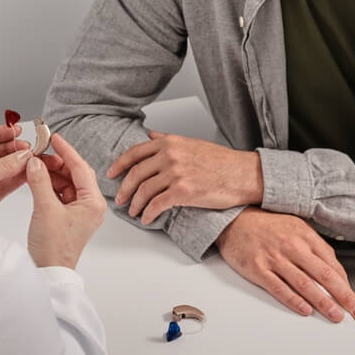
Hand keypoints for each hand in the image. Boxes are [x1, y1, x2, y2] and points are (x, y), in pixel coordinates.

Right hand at [26, 134, 106, 269]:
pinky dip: (49, 185)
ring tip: (34, 166)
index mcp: (93, 202)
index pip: (81, 168)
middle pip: (75, 173)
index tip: (55, 138)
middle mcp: (90, 205)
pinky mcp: (69, 216)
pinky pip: (61, 193)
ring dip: (51, 173)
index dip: (67, 150)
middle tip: (39, 153)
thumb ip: (39, 181)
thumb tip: (34, 162)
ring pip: (67, 182)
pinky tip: (36, 179)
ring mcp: (80, 211)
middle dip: (57, 162)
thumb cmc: (54, 248)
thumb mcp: (45, 209)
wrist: (49, 273)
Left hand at [106, 131, 262, 224]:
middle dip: (125, 189)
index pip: (134, 153)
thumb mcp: (191, 143)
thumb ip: (168, 139)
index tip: (111, 174)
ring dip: (135, 204)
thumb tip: (151, 136)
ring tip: (133, 211)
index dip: (119, 165)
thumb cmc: (221, 161)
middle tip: (120, 198)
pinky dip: (148, 213)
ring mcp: (176, 173)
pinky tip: (146, 218)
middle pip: (136, 174)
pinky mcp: (183, 192)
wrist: (243, 174)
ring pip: (144, 191)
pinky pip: (157, 205)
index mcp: (169, 143)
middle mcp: (170, 156)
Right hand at [216, 207, 354, 322]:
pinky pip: (278, 287)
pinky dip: (293, 300)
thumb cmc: (267, 225)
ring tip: (335, 315)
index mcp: (304, 235)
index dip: (346, 284)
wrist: (234, 219)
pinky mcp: (257, 268)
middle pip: (323, 275)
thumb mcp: (296, 226)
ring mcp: (274, 258)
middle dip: (343, 296)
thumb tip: (334, 270)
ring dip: (322, 302)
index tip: (354, 299)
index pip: (331, 264)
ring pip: (304, 284)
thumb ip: (315, 246)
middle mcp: (292, 246)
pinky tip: (305, 310)